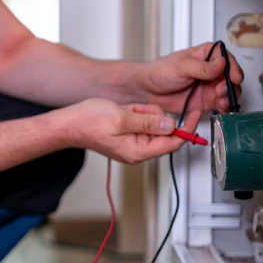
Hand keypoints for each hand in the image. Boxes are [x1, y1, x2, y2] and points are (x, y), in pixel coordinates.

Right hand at [56, 99, 201, 163]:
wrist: (68, 123)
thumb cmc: (88, 123)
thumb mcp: (123, 118)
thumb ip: (149, 122)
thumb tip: (171, 125)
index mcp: (139, 151)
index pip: (173, 143)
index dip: (186, 128)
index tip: (194, 114)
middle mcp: (137, 150)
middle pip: (163, 130)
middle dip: (152, 115)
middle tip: (134, 110)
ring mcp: (131, 143)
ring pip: (152, 123)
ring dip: (141, 112)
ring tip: (124, 110)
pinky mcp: (126, 135)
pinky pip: (140, 121)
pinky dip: (133, 112)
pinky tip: (121, 111)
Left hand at [140, 42, 242, 114]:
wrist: (148, 90)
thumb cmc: (160, 72)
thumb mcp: (181, 66)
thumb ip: (202, 67)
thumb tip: (221, 63)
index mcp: (206, 54)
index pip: (227, 58)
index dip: (233, 67)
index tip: (233, 77)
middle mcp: (212, 70)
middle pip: (232, 76)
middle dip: (231, 84)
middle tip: (221, 90)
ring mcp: (210, 85)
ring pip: (229, 91)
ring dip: (229, 96)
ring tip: (220, 99)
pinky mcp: (208, 100)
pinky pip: (222, 104)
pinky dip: (224, 106)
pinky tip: (221, 107)